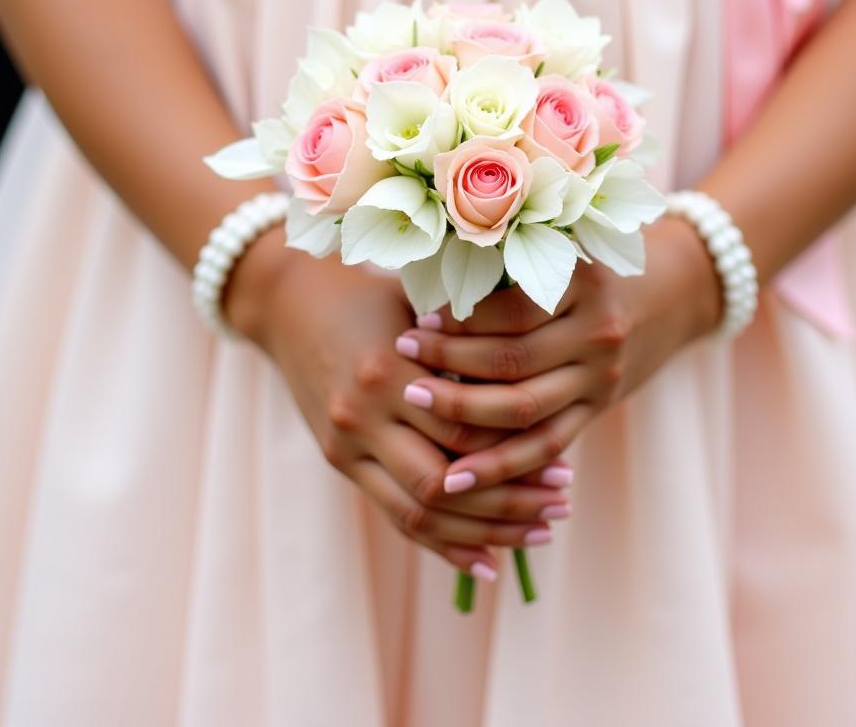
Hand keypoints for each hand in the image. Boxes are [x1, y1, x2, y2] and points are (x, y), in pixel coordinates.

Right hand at [223, 227, 574, 577]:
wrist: (291, 305)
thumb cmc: (372, 295)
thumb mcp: (420, 305)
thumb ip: (469, 342)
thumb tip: (545, 378)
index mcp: (386, 369)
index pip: (463, 430)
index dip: (516, 451)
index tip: (564, 461)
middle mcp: (361, 415)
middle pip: (443, 483)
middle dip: (509, 501)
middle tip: (561, 502)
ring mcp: (346, 446)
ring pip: (420, 512)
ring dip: (485, 530)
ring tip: (540, 529)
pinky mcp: (341, 463)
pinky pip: (396, 517)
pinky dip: (444, 544)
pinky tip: (490, 560)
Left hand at [395, 217, 721, 492]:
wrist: (669, 295)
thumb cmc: (591, 266)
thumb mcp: (562, 250)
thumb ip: (508, 264)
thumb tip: (423, 282)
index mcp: (584, 283)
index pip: (512, 310)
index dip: (461, 318)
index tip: (418, 317)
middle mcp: (597, 332)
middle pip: (513, 360)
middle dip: (449, 363)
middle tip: (401, 353)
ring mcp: (601, 377)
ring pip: (524, 409)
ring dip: (463, 415)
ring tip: (414, 405)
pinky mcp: (597, 409)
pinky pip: (544, 445)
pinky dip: (499, 465)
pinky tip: (455, 476)